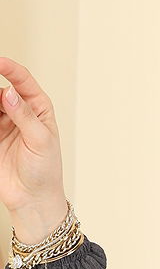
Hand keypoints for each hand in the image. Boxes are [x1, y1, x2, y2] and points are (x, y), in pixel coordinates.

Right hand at [0, 56, 65, 214]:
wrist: (32, 199)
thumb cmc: (45, 171)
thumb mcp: (41, 141)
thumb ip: (24, 115)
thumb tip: (8, 92)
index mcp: (38, 108)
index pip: (23, 81)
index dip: (10, 68)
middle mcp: (19, 112)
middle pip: (0, 90)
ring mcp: (3, 123)